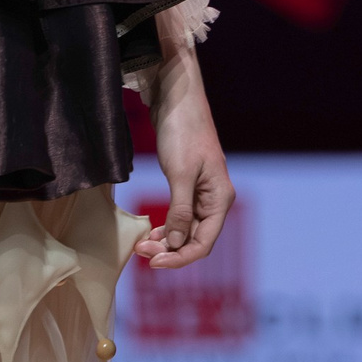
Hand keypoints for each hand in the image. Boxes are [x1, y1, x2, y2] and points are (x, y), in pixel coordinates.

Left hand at [133, 32, 233, 273]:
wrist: (177, 98)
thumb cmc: (183, 132)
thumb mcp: (180, 174)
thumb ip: (179, 211)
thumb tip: (175, 243)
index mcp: (220, 199)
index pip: (203, 243)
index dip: (179, 258)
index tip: (153, 263)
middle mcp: (214, 200)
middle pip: (194, 239)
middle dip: (169, 250)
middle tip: (141, 252)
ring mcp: (201, 194)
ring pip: (185, 230)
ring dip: (166, 240)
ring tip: (142, 244)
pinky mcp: (188, 186)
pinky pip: (179, 216)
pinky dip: (165, 227)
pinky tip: (150, 232)